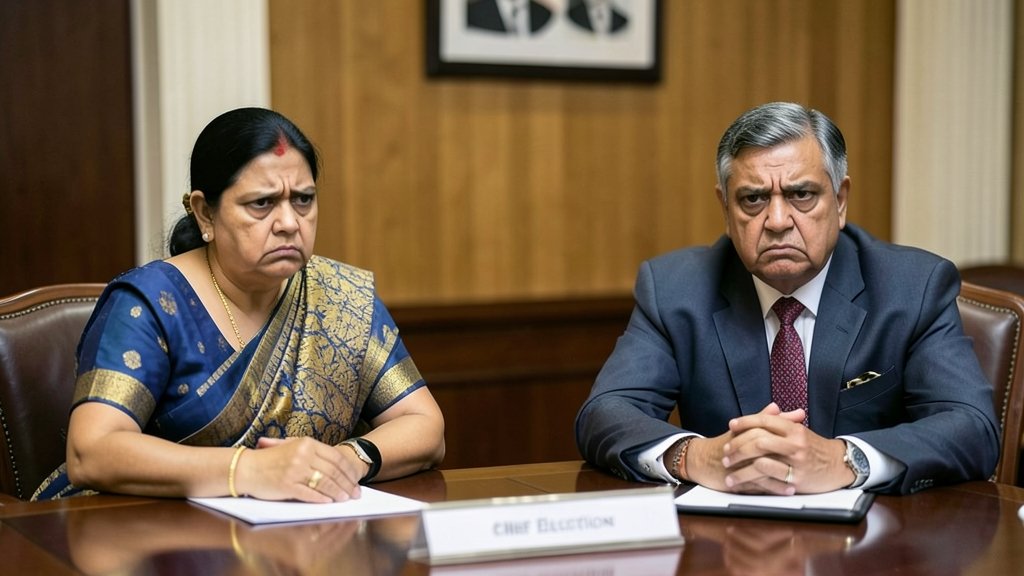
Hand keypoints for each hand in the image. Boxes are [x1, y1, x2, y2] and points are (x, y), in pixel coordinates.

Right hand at [233, 437, 361, 501]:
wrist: (246, 468)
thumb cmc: (271, 460)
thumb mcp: (293, 448)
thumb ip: (313, 453)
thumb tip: (336, 466)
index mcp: (307, 444)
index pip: (336, 458)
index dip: (348, 471)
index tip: (356, 480)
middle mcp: (303, 455)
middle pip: (333, 471)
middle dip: (347, 484)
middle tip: (355, 494)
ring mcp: (295, 470)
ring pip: (324, 483)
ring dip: (337, 493)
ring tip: (345, 499)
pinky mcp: (287, 485)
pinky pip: (309, 493)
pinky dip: (321, 499)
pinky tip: (329, 503)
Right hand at [684, 403, 793, 491]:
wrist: (702, 460)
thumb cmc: (726, 445)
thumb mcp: (742, 430)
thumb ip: (762, 418)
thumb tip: (779, 406)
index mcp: (744, 433)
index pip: (764, 426)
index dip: (784, 426)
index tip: (802, 428)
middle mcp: (741, 448)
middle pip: (765, 447)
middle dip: (786, 451)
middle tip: (806, 455)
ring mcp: (738, 465)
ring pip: (762, 468)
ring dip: (782, 474)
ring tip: (799, 478)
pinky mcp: (736, 480)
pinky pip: (757, 485)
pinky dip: (774, 488)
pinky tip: (789, 489)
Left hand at [721, 404, 852, 493]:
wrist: (841, 465)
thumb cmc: (816, 448)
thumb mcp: (801, 432)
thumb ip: (784, 422)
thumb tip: (768, 410)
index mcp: (794, 429)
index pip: (764, 421)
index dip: (745, 422)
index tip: (731, 425)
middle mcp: (795, 443)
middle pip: (758, 441)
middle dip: (737, 447)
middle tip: (725, 452)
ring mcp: (796, 462)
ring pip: (760, 461)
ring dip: (740, 467)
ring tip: (728, 470)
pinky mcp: (796, 480)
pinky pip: (769, 479)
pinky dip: (751, 481)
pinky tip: (742, 484)